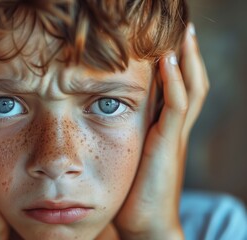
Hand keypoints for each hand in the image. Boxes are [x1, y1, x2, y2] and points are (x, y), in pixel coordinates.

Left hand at [113, 23, 208, 239]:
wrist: (144, 224)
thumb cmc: (132, 192)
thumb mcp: (128, 155)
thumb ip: (125, 136)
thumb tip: (104, 117)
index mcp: (164, 131)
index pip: (177, 90)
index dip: (177, 66)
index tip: (166, 42)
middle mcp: (174, 130)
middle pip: (191, 85)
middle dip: (189, 56)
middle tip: (184, 30)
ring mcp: (174, 137)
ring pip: (191, 90)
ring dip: (187, 60)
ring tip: (183, 35)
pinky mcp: (168, 145)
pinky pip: (177, 107)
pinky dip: (175, 82)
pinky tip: (168, 61)